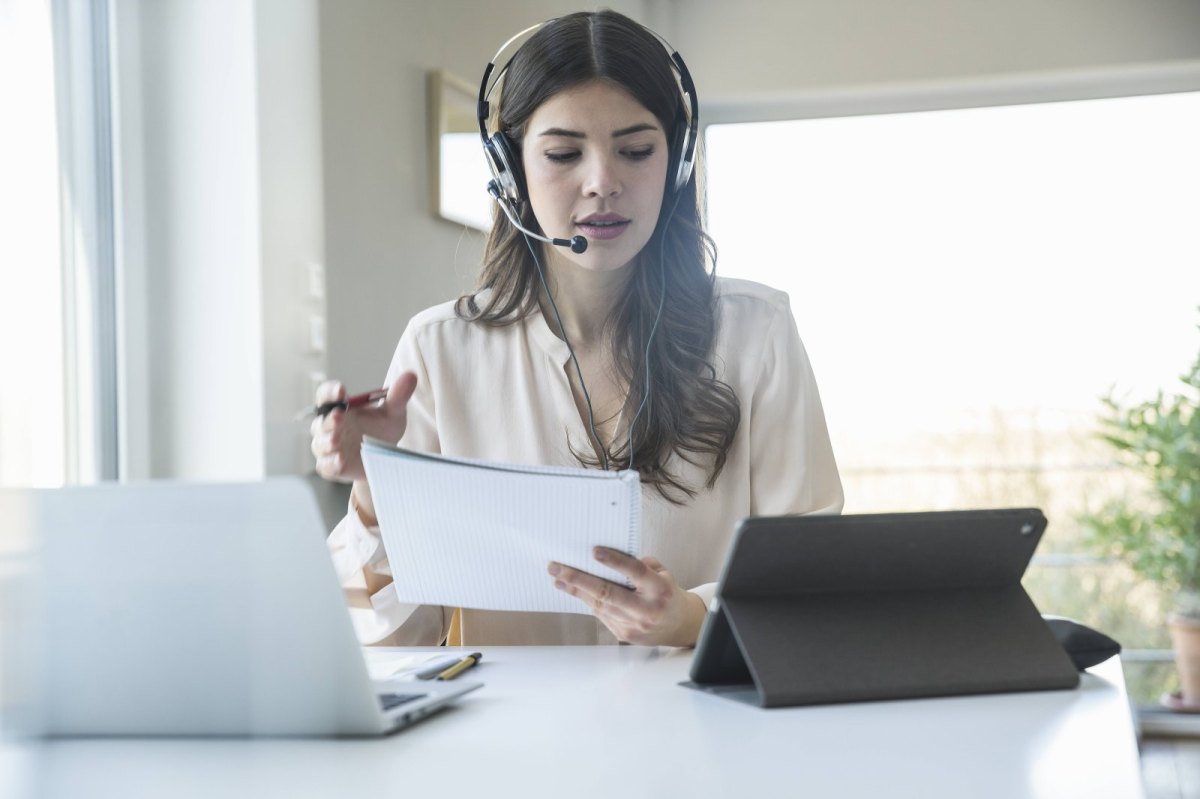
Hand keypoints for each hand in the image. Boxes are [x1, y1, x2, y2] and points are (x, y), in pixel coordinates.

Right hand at [310, 372, 417, 482]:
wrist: (385, 458)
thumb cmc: (383, 429)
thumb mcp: (393, 412)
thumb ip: (398, 395)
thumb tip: (410, 376)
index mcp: (340, 407)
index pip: (327, 395)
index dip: (330, 391)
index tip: (341, 390)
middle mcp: (330, 426)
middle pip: (321, 421)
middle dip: (329, 419)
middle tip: (339, 416)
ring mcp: (329, 447)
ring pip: (319, 444)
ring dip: (326, 442)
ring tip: (336, 440)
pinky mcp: (332, 466)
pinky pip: (325, 466)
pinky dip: (331, 464)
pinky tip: (340, 461)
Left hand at [548, 548, 707, 646]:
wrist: (679, 626)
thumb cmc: (667, 594)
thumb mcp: (663, 574)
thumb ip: (640, 565)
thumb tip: (609, 557)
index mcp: (659, 589)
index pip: (635, 572)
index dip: (614, 562)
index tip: (594, 551)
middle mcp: (646, 609)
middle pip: (607, 593)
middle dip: (578, 579)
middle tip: (557, 567)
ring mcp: (634, 625)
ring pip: (599, 605)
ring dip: (576, 590)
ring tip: (558, 577)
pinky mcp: (624, 634)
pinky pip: (601, 614)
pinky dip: (588, 601)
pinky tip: (575, 590)